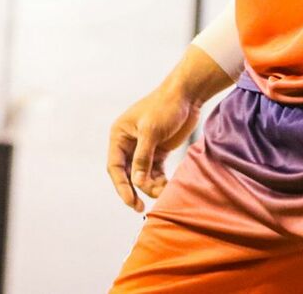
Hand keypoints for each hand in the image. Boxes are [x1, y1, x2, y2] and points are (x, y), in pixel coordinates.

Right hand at [106, 81, 200, 213]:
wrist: (187, 95)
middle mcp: (128, 143)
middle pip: (127, 174)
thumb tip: (137, 182)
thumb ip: (143, 158)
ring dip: (151, 186)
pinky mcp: (159, 151)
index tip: (131, 201)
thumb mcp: (151, 131)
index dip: (121, 186)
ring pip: (142, 175)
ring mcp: (144, 148)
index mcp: (119, 135)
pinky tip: (167, 186)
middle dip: (135, 190)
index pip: (115, 166)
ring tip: (163, 191)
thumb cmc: (165, 107)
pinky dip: (160, 181)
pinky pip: (155, 172)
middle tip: (141, 208)